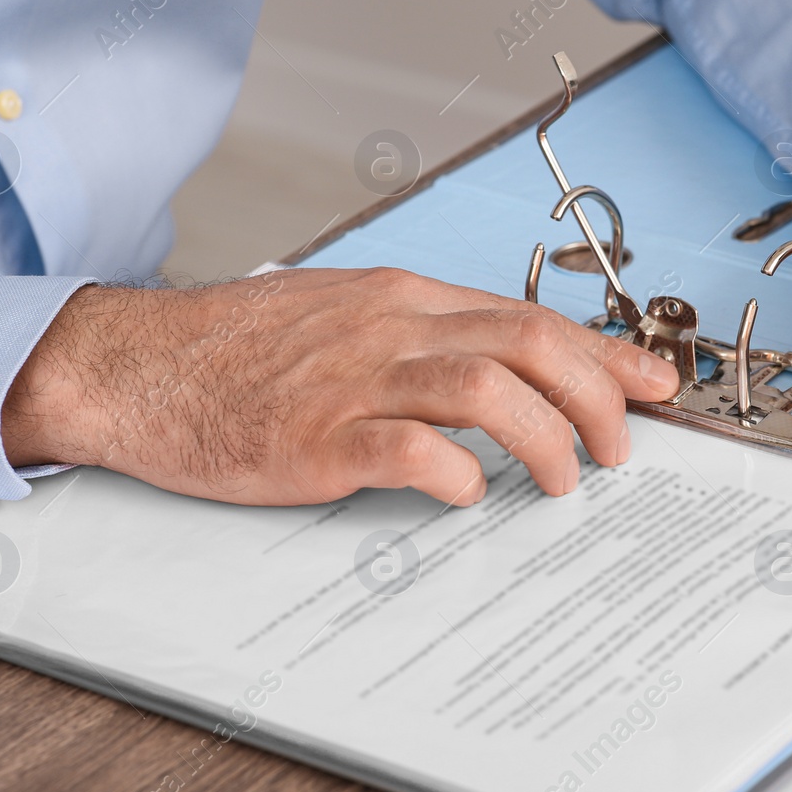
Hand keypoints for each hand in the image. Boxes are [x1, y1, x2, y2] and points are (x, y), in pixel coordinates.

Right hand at [1, 268, 679, 506]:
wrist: (138, 365)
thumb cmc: (237, 349)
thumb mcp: (342, 318)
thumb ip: (420, 336)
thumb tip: (503, 367)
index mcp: (401, 299)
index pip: (529, 315)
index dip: (604, 354)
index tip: (653, 385)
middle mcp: (390, 329)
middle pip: (528, 342)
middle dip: (596, 396)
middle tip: (619, 448)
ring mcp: (353, 382)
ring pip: (486, 387)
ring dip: (546, 438)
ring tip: (563, 480)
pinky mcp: (317, 439)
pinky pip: (410, 448)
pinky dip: (458, 472)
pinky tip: (469, 492)